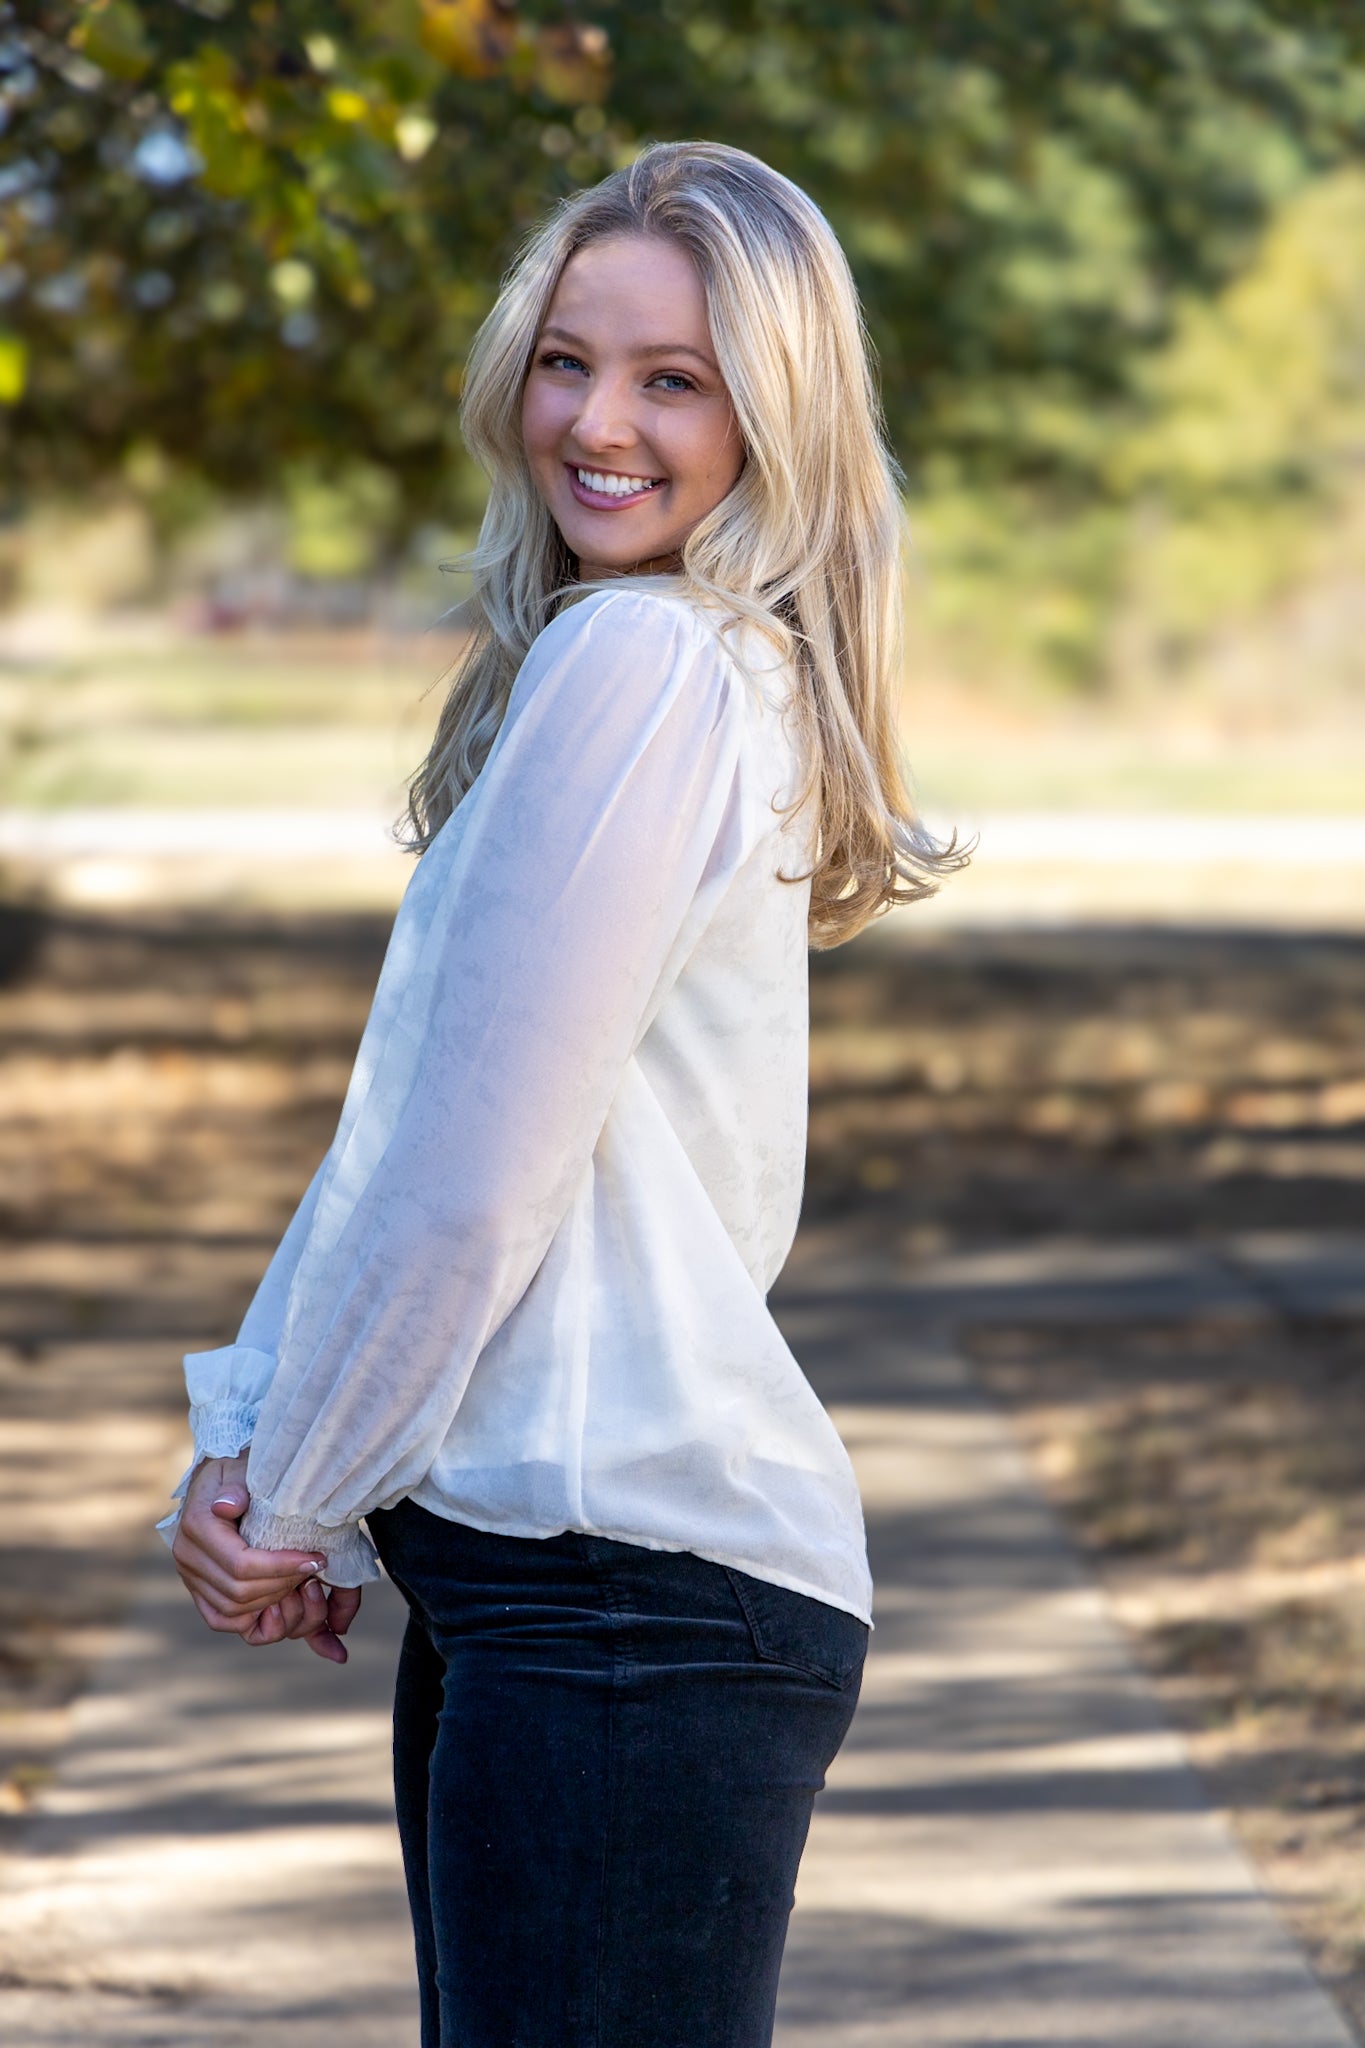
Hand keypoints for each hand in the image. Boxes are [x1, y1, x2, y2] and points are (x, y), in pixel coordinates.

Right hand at [172, 1454, 361, 1663]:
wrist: (218, 1479)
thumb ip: (235, 1486)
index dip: (283, 1567)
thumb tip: (229, 1505)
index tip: (316, 1559)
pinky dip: (253, 1619)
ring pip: (233, 1611)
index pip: (242, 1564)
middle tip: (314, 1571)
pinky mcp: (198, 1590)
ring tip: (302, 1584)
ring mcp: (190, 1577)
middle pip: (239, 1593)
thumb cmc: (236, 1471)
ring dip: (273, 1603)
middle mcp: (188, 1557)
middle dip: (283, 1585)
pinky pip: (222, 1619)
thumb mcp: (239, 1468)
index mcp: (196, 1526)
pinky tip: (281, 1604)